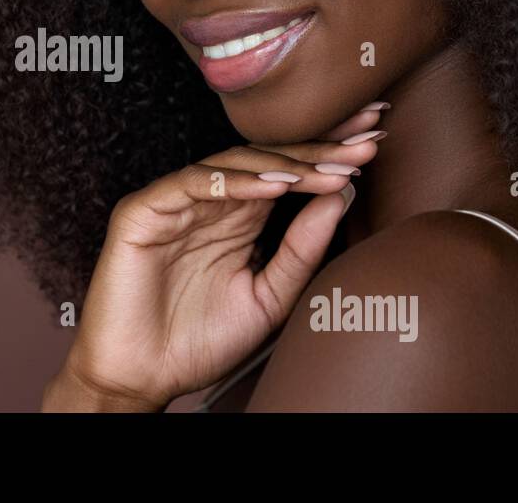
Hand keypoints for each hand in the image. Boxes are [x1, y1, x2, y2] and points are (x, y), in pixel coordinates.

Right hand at [42, 103, 387, 411]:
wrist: (142, 377)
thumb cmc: (200, 341)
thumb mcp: (269, 298)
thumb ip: (302, 251)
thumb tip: (343, 194)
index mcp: (239, 217)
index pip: (288, 172)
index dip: (329, 154)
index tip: (375, 144)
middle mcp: (209, 201)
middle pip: (266, 158)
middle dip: (318, 146)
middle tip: (365, 139)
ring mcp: (175, 203)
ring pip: (232, 163)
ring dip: (284, 163)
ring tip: (328, 169)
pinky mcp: (143, 211)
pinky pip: (190, 183)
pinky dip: (233, 181)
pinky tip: (275, 185)